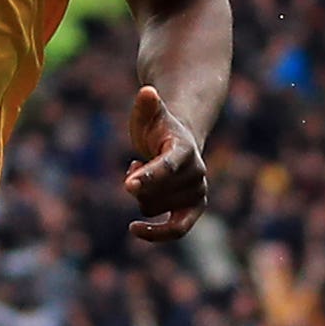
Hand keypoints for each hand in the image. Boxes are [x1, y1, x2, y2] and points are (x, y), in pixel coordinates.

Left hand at [121, 82, 209, 244]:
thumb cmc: (159, 126)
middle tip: (136, 163)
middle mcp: (196, 173)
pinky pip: (177, 230)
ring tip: (144, 175)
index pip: (167, 166)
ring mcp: (196, 193)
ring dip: (140, 195)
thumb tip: (147, 92)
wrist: (178, 141)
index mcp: (185, 149)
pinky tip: (134, 229)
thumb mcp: (149, 113)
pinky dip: (157, 233)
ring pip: (152, 207)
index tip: (128, 185)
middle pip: (153, 191)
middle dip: (136, 182)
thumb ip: (147, 104)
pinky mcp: (192, 210)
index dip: (149, 175)